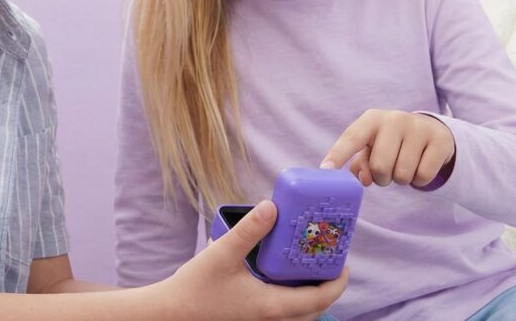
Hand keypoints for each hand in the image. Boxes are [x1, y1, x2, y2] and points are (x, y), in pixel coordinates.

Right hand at [159, 200, 346, 320]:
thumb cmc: (195, 288)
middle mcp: (271, 319)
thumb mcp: (223, 253)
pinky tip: (279, 274)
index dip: (338, 283)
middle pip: (314, 308)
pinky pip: (282, 311)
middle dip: (326, 286)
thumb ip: (249, 230)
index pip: (319, 299)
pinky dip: (291, 296)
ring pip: (298, 313)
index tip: (346, 263)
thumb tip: (273, 206)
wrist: (170, 314)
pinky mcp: (250, 318)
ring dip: (309, 293)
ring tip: (308, 266)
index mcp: (272, 305)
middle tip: (329, 261)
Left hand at [321, 110, 455, 187]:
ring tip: (404, 165)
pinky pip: (423, 176)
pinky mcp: (439, 141)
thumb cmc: (392, 142)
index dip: (338, 155)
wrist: (431, 131)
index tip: (325, 170)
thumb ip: (362, 163)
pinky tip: (420, 165)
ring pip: (402, 174)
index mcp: (372, 119)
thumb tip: (362, 179)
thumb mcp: (373, 146)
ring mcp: (418, 128)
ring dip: (401, 179)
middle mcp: (394, 119)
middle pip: (379, 166)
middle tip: (387, 172)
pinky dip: (419, 180)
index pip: (351, 138)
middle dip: (382, 178)